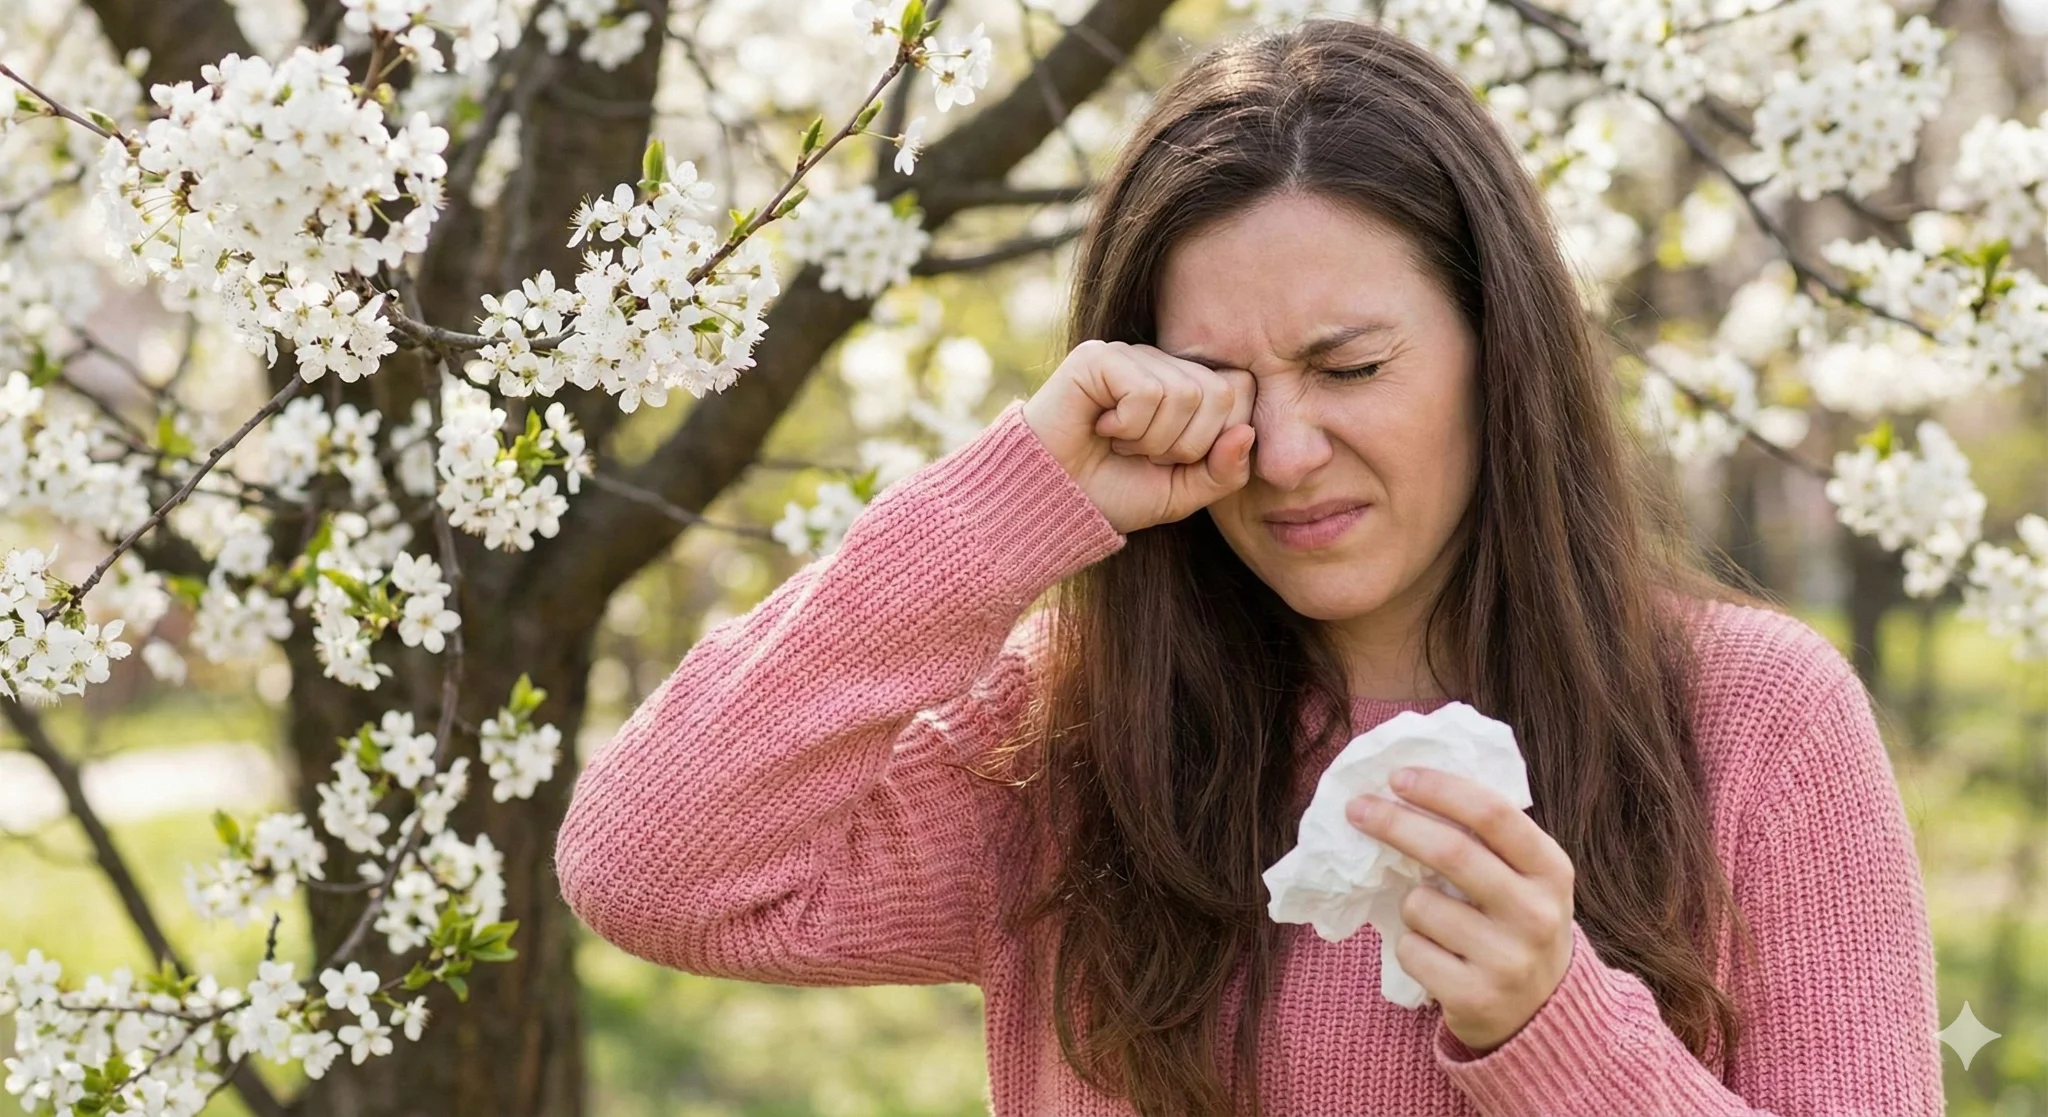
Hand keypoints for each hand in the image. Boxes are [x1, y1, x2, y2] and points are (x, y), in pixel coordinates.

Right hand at [1021, 339, 1256, 533]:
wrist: (1056, 501)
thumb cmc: (1115, 494)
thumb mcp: (1184, 494)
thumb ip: (1225, 471)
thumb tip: (1246, 432)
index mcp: (1188, 386)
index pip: (1241, 390)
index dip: (1218, 438)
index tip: (1175, 460)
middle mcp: (1163, 363)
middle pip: (1220, 392)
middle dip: (1187, 444)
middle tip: (1145, 454)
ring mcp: (1132, 356)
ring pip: (1185, 393)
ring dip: (1153, 439)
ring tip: (1121, 444)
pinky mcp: (1099, 358)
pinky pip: (1146, 392)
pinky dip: (1128, 426)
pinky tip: (1102, 428)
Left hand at [1345, 767, 1575, 1053]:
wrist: (1541, 1014)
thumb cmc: (1517, 926)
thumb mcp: (1527, 880)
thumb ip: (1489, 840)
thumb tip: (1408, 787)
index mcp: (1551, 871)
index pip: (1494, 814)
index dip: (1440, 789)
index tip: (1397, 777)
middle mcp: (1537, 914)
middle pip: (1451, 852)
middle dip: (1395, 823)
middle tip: (1357, 808)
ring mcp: (1508, 960)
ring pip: (1420, 905)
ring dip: (1409, 903)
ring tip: (1434, 920)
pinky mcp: (1476, 997)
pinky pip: (1411, 950)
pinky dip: (1409, 945)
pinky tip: (1438, 957)